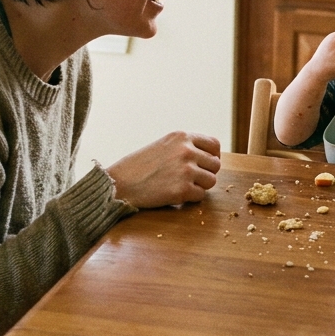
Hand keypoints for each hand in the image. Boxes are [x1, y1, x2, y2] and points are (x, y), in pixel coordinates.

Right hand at [106, 132, 221, 208]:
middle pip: (215, 165)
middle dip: (205, 173)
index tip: (206, 164)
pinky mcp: (182, 190)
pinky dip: (190, 198)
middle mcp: (186, 151)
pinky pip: (200, 196)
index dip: (213, 156)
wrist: (119, 183)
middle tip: (189, 179)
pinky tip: (174, 194)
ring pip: (211, 181)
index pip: (214, 144)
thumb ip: (185, 147)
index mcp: (182, 137)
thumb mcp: (163, 145)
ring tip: (181, 186)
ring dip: (199, 186)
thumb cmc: (139, 166)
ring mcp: (186, 170)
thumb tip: (210, 157)